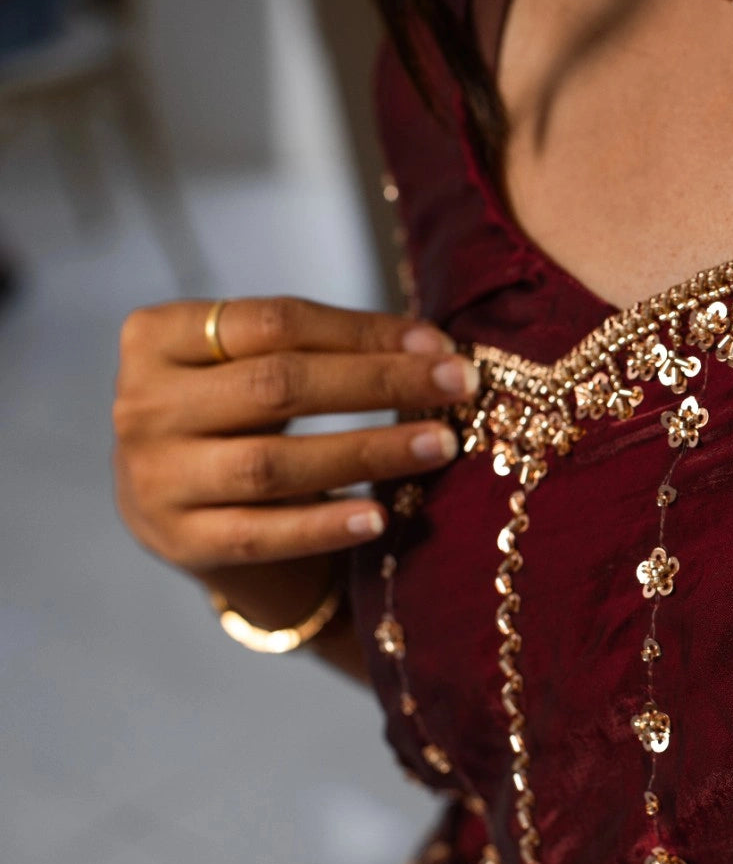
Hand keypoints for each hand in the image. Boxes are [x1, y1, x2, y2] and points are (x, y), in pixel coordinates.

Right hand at [112, 297, 475, 628]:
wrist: (178, 508)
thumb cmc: (239, 417)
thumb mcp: (258, 367)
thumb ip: (327, 350)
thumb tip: (437, 349)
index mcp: (159, 337)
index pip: (275, 322)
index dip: (364, 331)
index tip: (440, 343)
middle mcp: (143, 404)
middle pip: (277, 385)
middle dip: (379, 383)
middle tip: (459, 385)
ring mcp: (155, 477)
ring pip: (273, 463)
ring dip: (368, 451)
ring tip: (440, 444)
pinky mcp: (179, 541)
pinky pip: (261, 534)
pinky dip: (324, 527)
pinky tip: (379, 518)